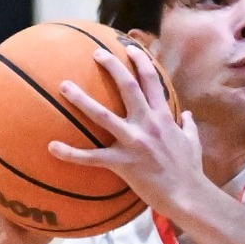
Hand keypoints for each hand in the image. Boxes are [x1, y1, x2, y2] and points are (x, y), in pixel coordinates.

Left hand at [50, 44, 215, 223]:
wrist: (187, 195)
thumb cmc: (190, 170)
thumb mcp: (193, 142)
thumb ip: (188, 126)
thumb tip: (187, 115)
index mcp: (163, 117)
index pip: (152, 81)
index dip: (141, 62)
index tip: (130, 48)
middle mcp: (147, 124)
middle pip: (127, 87)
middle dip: (112, 66)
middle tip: (96, 53)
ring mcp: (133, 142)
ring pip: (102, 115)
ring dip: (81, 99)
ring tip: (64, 86)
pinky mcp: (122, 163)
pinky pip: (91, 157)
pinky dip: (70, 153)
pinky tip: (52, 147)